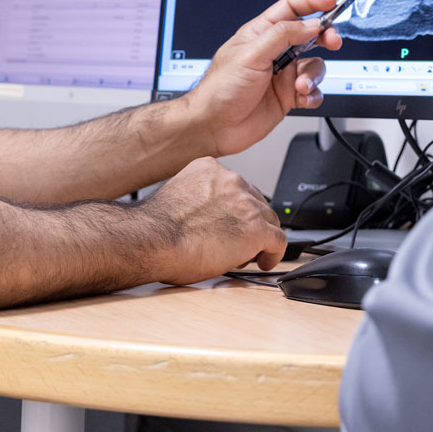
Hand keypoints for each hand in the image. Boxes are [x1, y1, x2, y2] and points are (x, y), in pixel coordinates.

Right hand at [141, 157, 288, 282]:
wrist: (153, 240)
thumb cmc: (156, 227)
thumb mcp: (178, 197)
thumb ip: (199, 200)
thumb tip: (207, 220)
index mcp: (211, 169)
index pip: (237, 187)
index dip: (238, 209)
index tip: (234, 222)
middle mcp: (232, 181)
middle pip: (256, 202)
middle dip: (250, 222)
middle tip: (240, 242)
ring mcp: (246, 204)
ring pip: (270, 221)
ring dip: (261, 238)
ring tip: (250, 255)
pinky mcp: (256, 230)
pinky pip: (279, 241)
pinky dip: (274, 253)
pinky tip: (264, 262)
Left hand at [184, 0, 343, 155]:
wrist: (214, 126)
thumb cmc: (219, 89)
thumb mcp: (250, 54)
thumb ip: (282, 36)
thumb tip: (310, 25)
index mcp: (261, 33)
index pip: (291, 9)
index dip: (312, 2)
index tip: (331, 1)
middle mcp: (273, 52)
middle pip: (309, 35)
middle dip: (324, 37)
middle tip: (332, 42)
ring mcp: (282, 74)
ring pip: (314, 66)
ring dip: (313, 75)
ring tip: (300, 85)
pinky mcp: (287, 96)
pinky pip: (312, 91)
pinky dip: (312, 94)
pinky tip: (302, 98)